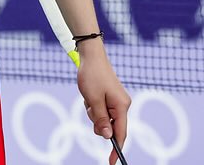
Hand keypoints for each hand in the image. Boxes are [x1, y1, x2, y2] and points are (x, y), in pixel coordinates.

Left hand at [77, 43, 130, 163]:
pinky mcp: (110, 98)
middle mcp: (122, 105)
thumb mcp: (93, 99)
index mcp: (122, 106)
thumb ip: (100, 119)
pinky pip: (100, 109)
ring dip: (93, 112)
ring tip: (88, 97)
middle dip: (97, 121)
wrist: (91, 56)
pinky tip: (89, 94)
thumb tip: (107, 137)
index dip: (116, 148)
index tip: (111, 161)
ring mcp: (116, 101)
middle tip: (90, 106)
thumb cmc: (92, 76)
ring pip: (103, 118)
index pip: (121, 134)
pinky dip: (92, 106)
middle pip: (110, 126)